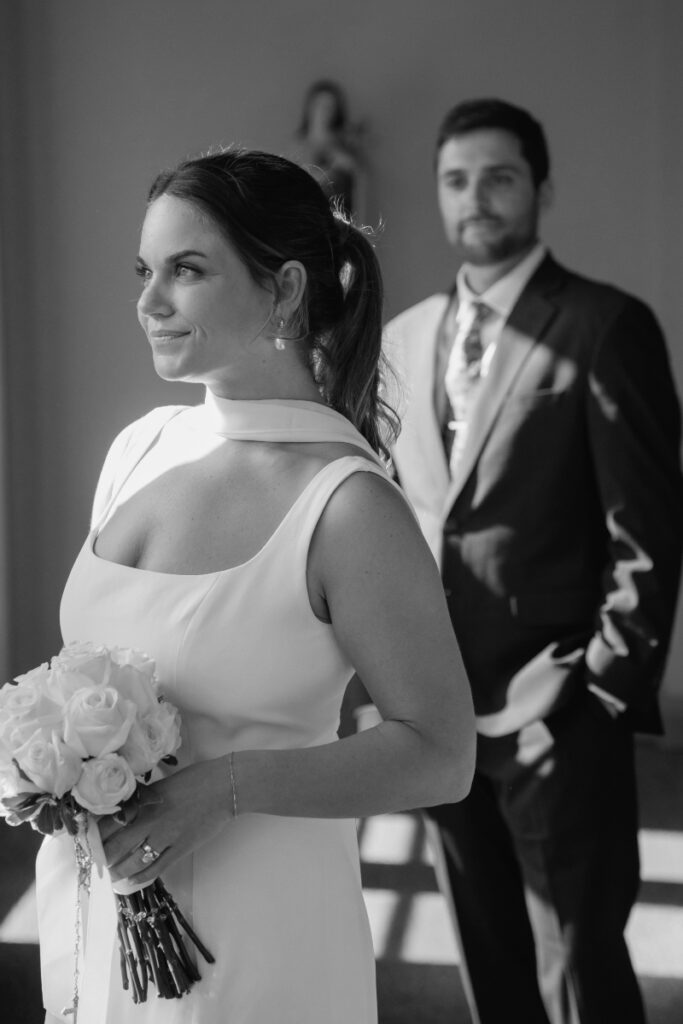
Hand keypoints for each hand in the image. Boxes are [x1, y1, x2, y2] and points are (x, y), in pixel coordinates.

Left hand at [98, 758, 231, 885]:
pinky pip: (155, 869)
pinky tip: (131, 881)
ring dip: (117, 871)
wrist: (223, 788)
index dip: (95, 836)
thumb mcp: (162, 785)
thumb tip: (125, 811)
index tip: (86, 843)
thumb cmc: (194, 780)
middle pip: (115, 846)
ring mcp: (164, 837)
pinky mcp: (180, 849)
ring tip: (111, 875)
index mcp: (143, 802)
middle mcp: (149, 821)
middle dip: (102, 858)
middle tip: (95, 863)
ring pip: (132, 861)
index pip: (109, 823)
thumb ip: (143, 799)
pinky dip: (140, 878)